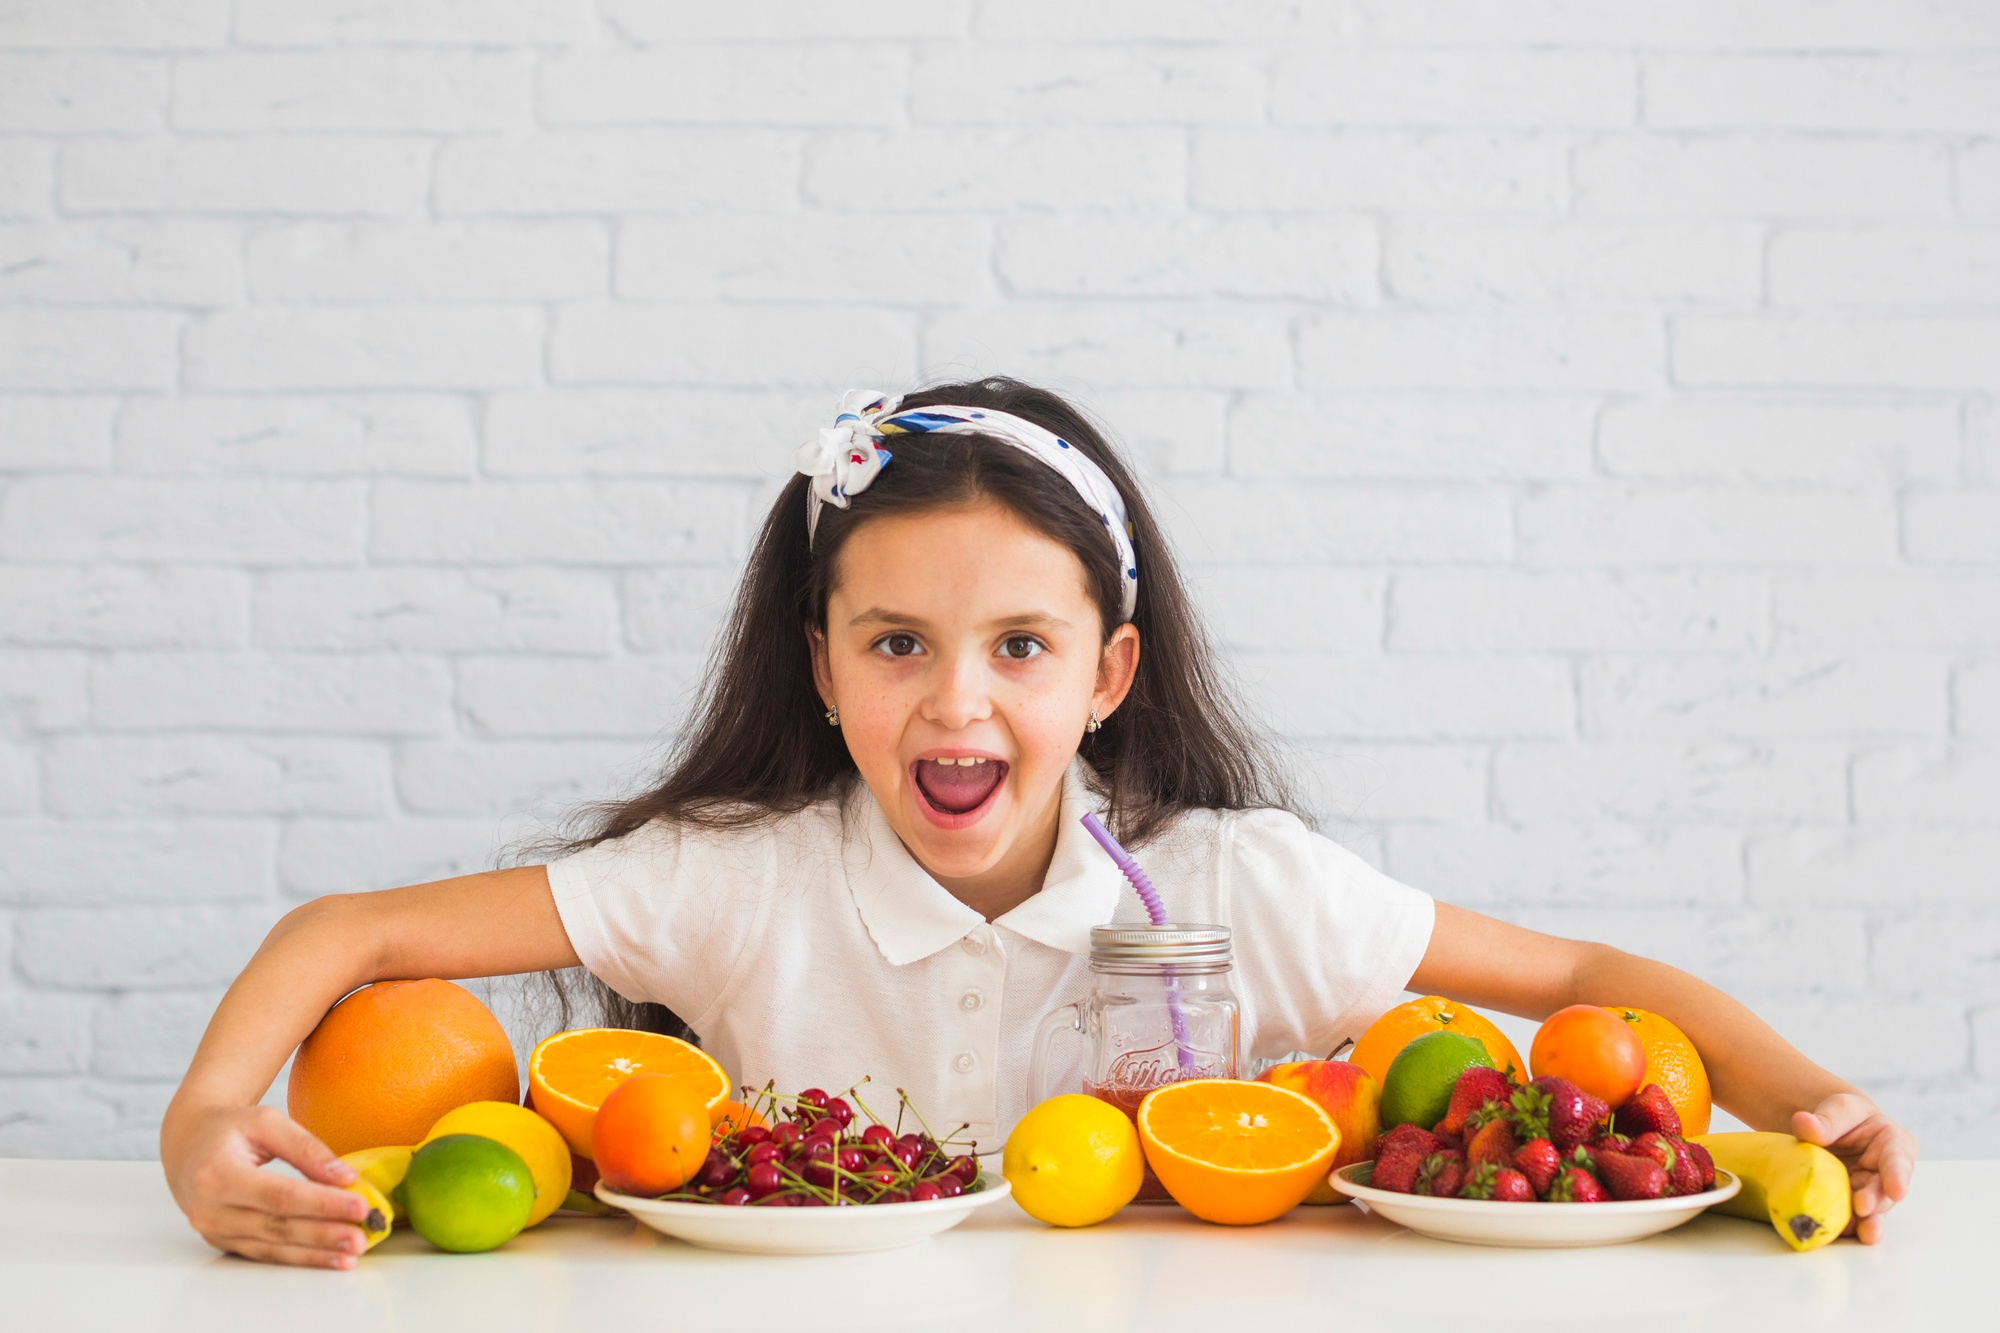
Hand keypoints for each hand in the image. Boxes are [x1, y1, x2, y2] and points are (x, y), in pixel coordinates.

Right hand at [162, 1103, 371, 1268]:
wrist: (187, 1145)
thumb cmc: (230, 1129)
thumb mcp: (266, 1121)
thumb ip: (306, 1147)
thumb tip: (345, 1176)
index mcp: (218, 1174)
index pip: (278, 1195)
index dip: (321, 1203)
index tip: (359, 1205)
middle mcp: (210, 1209)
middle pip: (277, 1226)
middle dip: (324, 1234)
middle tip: (363, 1236)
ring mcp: (213, 1230)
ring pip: (272, 1246)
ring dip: (315, 1252)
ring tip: (352, 1253)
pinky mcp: (222, 1241)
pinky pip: (264, 1252)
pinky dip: (298, 1256)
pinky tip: (327, 1258)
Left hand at [1792, 1091, 1915, 1244]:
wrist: (1830, 1131)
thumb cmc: (1843, 1117)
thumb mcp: (1839, 1109)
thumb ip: (1827, 1119)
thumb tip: (1804, 1123)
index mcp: (1894, 1145)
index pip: (1898, 1160)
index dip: (1898, 1176)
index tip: (1897, 1190)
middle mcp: (1886, 1175)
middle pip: (1884, 1191)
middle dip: (1876, 1202)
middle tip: (1863, 1209)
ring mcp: (1870, 1193)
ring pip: (1871, 1212)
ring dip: (1866, 1223)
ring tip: (1861, 1233)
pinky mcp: (1852, 1206)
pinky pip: (1850, 1218)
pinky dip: (1844, 1227)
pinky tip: (1836, 1234)